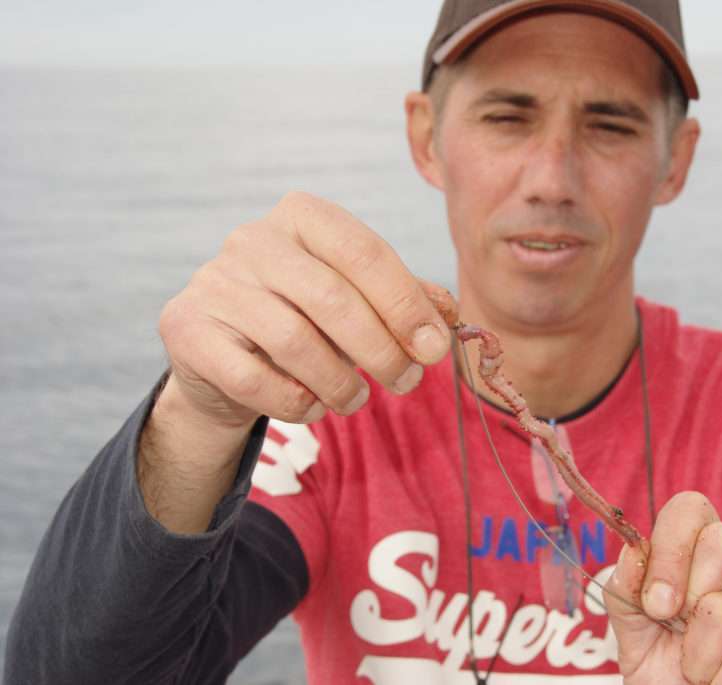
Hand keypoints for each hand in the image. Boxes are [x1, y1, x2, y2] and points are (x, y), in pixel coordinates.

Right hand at [158, 191, 451, 432]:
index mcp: (303, 216)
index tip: (435, 348)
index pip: (365, 253)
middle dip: (381, 350)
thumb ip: (404, 302)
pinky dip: (294, 402)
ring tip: (356, 399)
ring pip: (295, 341)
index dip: (406, 304)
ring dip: (339, 382)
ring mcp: (214, 281)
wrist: (224, 360)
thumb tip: (448, 317)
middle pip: (333, 298)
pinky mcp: (187, 327)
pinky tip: (311, 406)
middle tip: (406, 382)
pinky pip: (253, 377)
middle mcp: (253, 239)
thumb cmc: (305, 321)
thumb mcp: (359, 303)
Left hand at [604, 492, 721, 683]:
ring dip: (697, 662)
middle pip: (721, 541)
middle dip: (684, 596)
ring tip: (709, 677)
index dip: (666, 548)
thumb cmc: (676, 680)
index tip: (654, 603)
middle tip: (682, 640)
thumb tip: (633, 552)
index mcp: (717, 562)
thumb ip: (628, 594)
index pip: (692, 509)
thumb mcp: (640, 636)